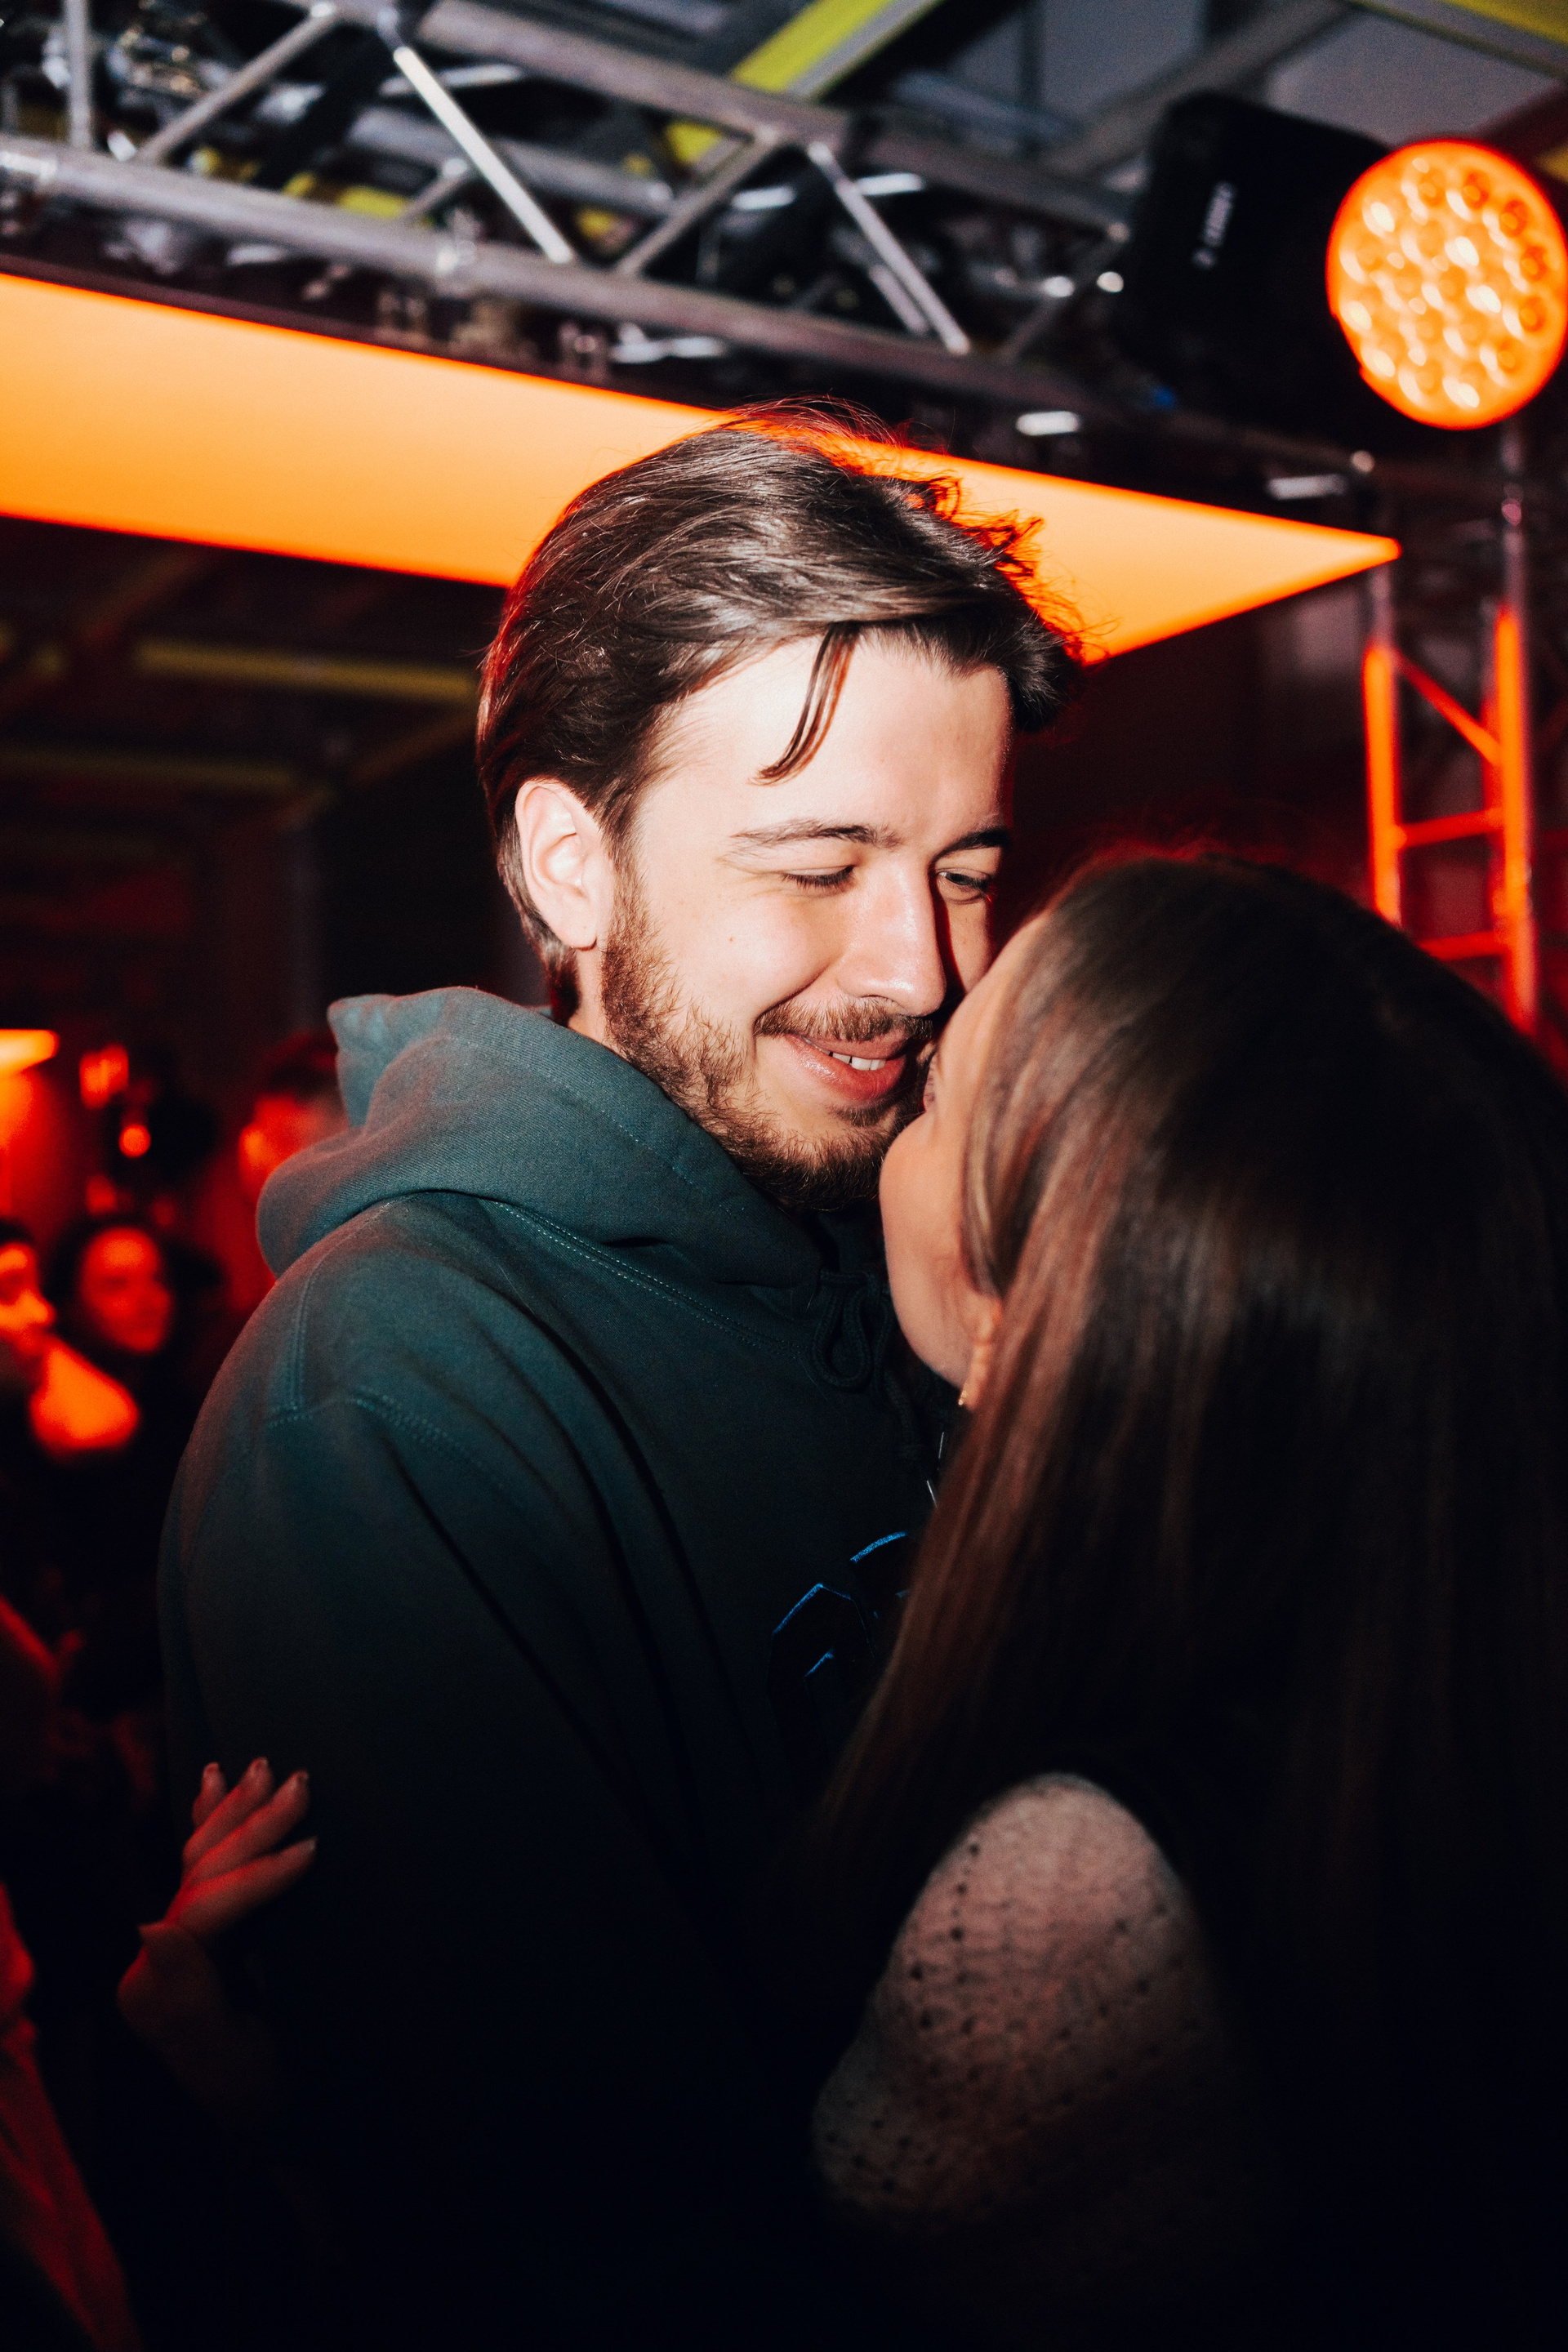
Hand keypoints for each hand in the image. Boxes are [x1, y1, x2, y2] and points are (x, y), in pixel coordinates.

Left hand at [117, 1758, 314, 2127]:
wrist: (273, 2114)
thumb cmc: (256, 2091)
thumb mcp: (224, 2055)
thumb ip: (185, 1993)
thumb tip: (149, 1923)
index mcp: (154, 1984)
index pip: (202, 1908)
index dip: (257, 1875)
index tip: (313, 1850)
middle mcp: (156, 1955)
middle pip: (200, 1874)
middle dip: (250, 1826)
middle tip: (299, 1783)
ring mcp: (176, 1942)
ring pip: (201, 1860)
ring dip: (234, 1811)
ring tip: (261, 1766)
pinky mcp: (203, 1934)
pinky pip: (203, 1866)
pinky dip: (209, 1821)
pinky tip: (211, 1781)